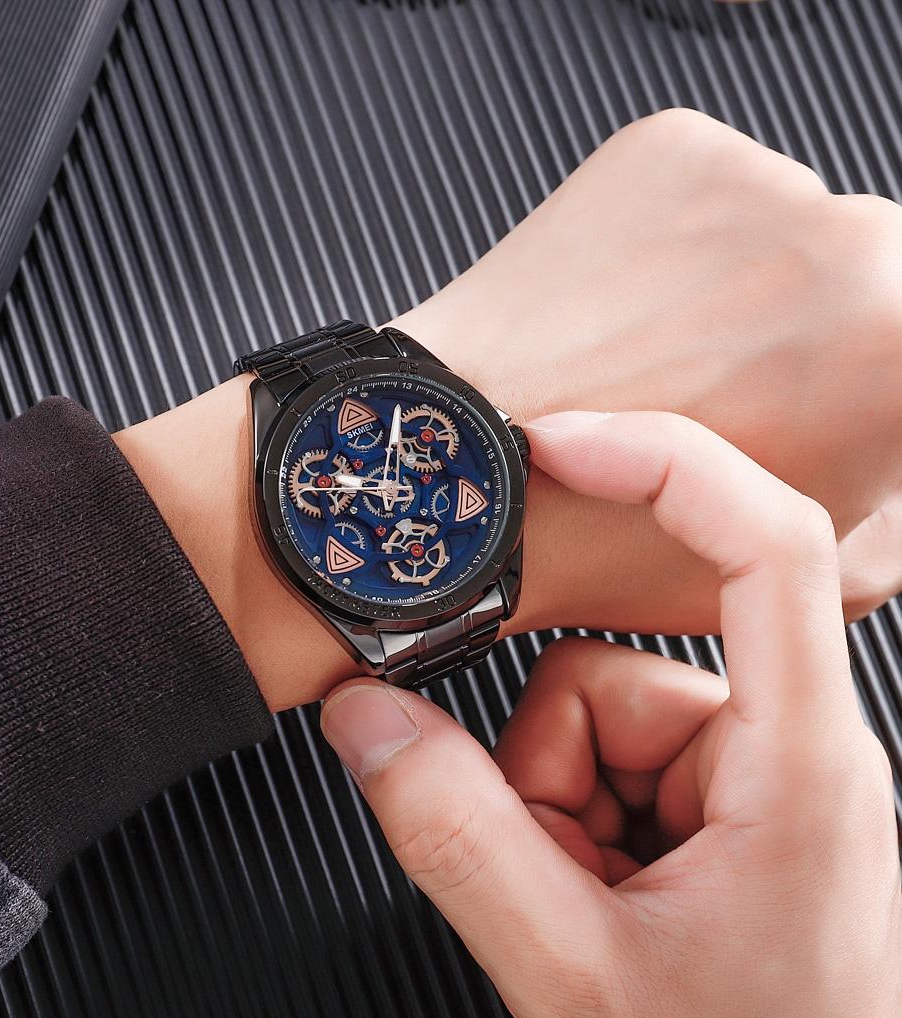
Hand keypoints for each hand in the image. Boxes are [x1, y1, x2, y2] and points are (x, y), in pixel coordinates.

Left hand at [116, 109, 901, 710]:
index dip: (870, 379)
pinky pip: (709, 196)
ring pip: (783, 229)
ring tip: (658, 359)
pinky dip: (675, 246)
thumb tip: (900, 439)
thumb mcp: (807, 560)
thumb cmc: (608, 534)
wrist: (465, 475)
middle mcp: (852, 242)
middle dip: (813, 331)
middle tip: (738, 388)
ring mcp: (755, 185)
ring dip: (744, 284)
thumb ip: (898, 496)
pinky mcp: (672, 149)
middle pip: (866, 274)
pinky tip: (619, 315)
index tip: (825, 395)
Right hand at [322, 411, 901, 1017]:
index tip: (559, 445)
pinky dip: (574, 817)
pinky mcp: (713, 798)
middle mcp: (784, 746)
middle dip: (546, 766)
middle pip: (610, 662)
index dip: (660, 461)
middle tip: (562, 869)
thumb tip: (365, 716)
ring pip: (590, 714)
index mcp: (796, 764)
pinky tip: (604, 893)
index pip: (763, 541)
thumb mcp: (573, 973)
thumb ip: (453, 833)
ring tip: (591, 901)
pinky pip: (600, 756)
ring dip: (558, 803)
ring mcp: (747, 772)